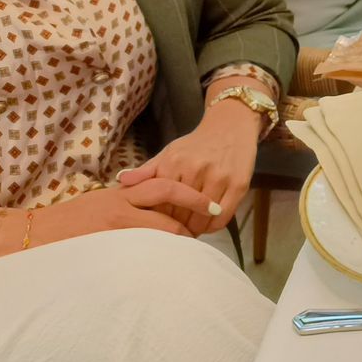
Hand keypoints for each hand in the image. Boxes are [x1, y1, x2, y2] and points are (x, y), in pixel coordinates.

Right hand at [29, 178, 218, 245]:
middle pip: (167, 210)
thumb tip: (157, 217)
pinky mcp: (102, 246)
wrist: (27, 235)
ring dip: (175, 243)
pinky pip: (138, 252)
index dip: (191, 197)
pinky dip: (155, 259)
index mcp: (120, 193)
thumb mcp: (99, 206)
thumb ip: (127, 207)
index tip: (211, 206)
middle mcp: (119, 205)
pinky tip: (163, 270)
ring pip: (157, 232)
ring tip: (186, 256)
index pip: (165, 187)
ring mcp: (111, 226)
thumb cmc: (64, 224)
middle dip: (189, 225)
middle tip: (202, 236)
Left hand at [118, 99, 262, 235]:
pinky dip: (213, 226)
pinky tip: (208, 223)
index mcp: (174, 163)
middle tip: (174, 234)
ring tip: (190, 231)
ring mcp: (220, 177)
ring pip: (202, 219)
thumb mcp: (169, 152)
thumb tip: (122, 181)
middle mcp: (196, 170)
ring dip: (195, 230)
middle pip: (181, 215)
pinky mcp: (239, 184)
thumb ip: (147, 170)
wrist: (231, 126)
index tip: (158, 228)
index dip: (158, 221)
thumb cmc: (196, 144)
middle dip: (176, 229)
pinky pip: (223, 217)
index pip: (160, 205)